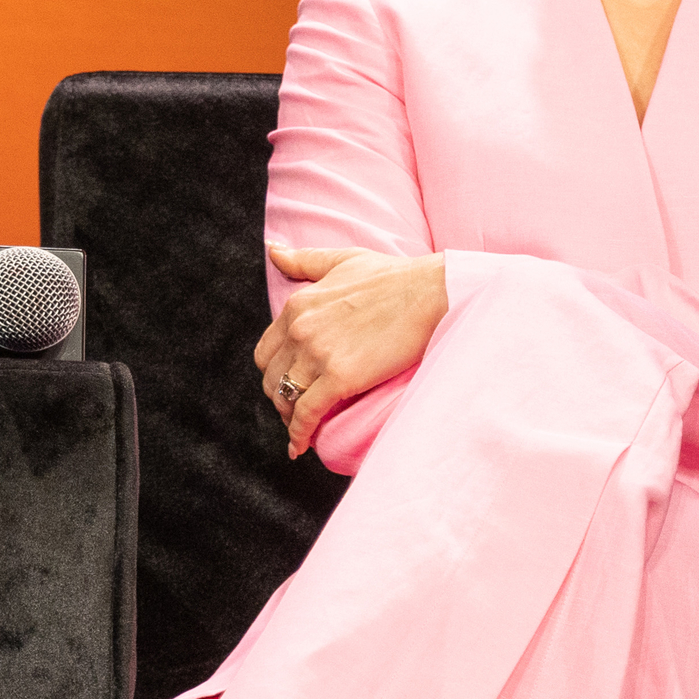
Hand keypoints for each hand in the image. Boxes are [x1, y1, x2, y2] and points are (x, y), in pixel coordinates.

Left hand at [255, 245, 447, 457]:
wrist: (432, 293)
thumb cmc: (395, 276)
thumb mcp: (343, 260)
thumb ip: (304, 260)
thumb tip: (274, 252)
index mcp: (297, 305)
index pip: (267, 351)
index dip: (274, 371)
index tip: (289, 382)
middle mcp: (300, 330)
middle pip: (272, 377)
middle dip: (280, 395)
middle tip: (296, 408)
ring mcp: (318, 354)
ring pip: (286, 397)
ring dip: (290, 417)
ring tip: (302, 428)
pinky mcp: (341, 377)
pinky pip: (308, 412)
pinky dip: (299, 433)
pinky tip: (299, 447)